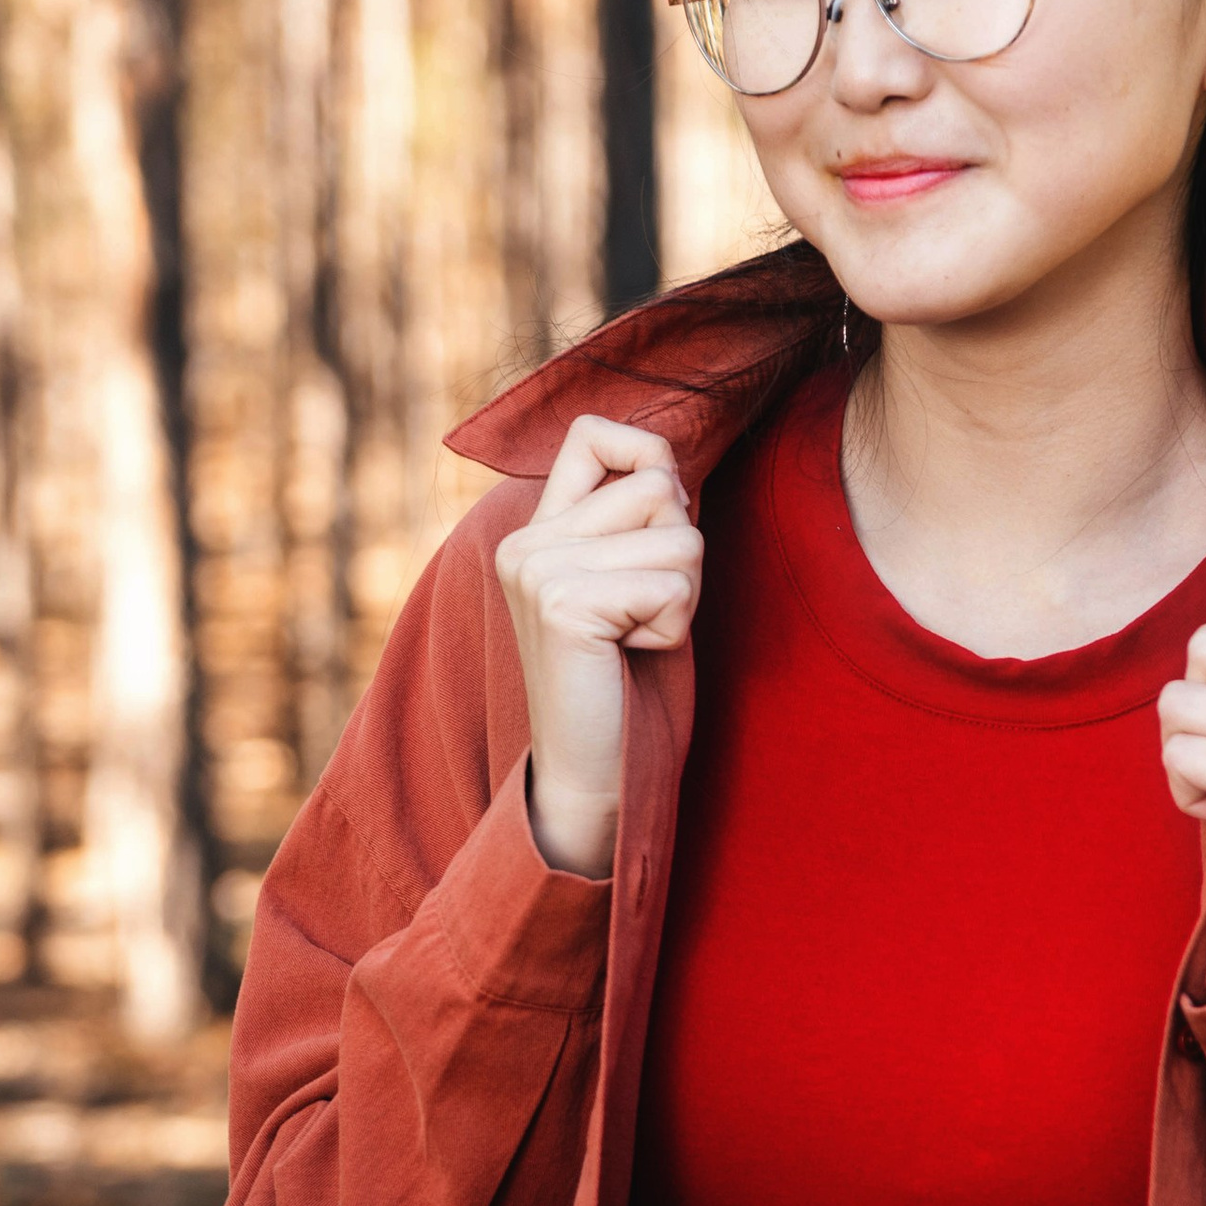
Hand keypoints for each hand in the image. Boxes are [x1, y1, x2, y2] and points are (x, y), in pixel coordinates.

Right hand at [494, 414, 702, 877]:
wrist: (594, 772)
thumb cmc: (625, 680)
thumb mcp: (633, 579)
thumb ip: (638, 517)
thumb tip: (668, 462)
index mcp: (535, 531)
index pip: (596, 433)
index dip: (648, 458)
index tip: (654, 527)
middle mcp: (524, 542)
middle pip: (660, 486)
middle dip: (680, 553)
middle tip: (641, 612)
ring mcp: (536, 570)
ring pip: (678, 536)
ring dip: (681, 595)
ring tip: (634, 638)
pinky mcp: (562, 606)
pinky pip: (671, 586)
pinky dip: (672, 627)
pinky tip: (630, 655)